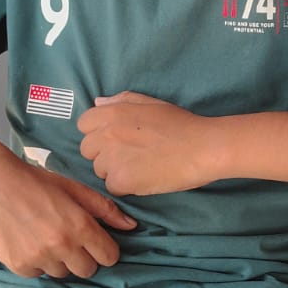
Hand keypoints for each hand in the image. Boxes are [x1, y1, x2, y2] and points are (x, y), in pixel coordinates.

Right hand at [0, 151, 136, 277]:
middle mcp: (61, 246)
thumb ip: (105, 209)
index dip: (105, 249)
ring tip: (45, 235)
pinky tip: (29, 240)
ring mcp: (39, 258)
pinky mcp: (19, 266)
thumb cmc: (36, 181)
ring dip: (60, 259)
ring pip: (63, 273)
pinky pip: (39, 273)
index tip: (96, 240)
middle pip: (88, 270)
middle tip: (70, 238)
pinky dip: (37, 262)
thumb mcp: (74, 189)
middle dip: (84, 256)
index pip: (109, 257)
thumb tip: (131, 226)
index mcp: (79, 226)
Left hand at [78, 92, 218, 196]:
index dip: (98, 132)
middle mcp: (107, 134)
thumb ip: (121, 101)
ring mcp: (112, 158)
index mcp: (112, 113)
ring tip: (141, 166)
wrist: (203, 147)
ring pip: (99, 170)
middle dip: (103, 153)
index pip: (84, 124)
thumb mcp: (150, 103)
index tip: (116, 138)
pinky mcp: (122, 180)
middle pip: (87, 149)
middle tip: (130, 155)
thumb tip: (98, 102)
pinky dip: (125, 186)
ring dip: (115, 171)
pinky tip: (144, 178)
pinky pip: (112, 187)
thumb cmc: (181, 124)